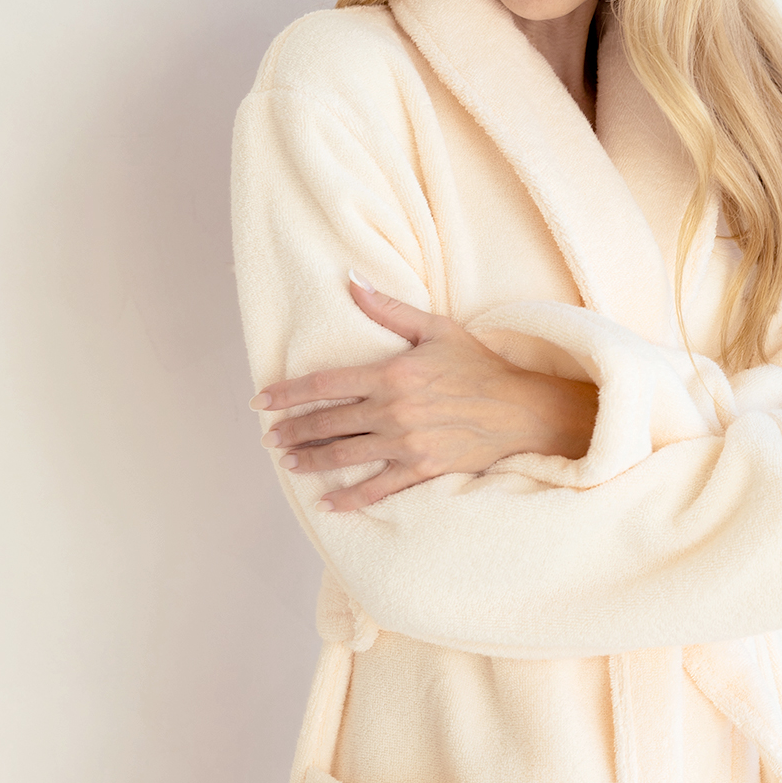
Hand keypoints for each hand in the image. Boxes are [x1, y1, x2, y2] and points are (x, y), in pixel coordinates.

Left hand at [250, 274, 598, 511]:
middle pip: (327, 423)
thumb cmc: (478, 366)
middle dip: (293, 431)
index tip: (261, 402)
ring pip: (344, 455)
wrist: (519, 410)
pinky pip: (377, 488)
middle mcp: (393, 410)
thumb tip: (350, 280)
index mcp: (392, 372)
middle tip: (270, 437)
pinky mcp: (422, 469)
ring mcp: (406, 443)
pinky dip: (349, 498)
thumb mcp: (436, 328)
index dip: (288, 394)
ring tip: (290, 462)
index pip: (325, 384)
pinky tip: (328, 502)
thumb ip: (388, 308)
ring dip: (311, 460)